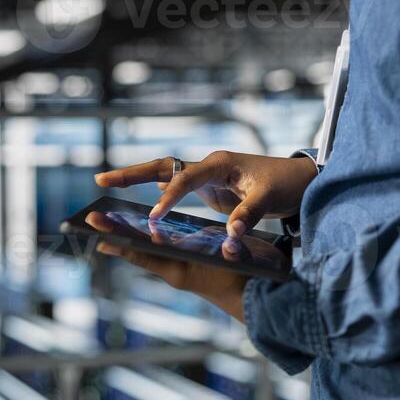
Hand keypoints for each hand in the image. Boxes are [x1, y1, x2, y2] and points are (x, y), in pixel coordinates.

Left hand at [85, 211, 247, 321]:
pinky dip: (141, 238)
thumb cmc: (245, 279)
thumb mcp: (238, 263)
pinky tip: (131, 227)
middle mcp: (173, 271)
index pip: (148, 257)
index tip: (100, 239)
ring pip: (144, 249)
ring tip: (103, 222)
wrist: (249, 296)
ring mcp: (175, 268)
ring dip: (124, 234)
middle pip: (138, 250)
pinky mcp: (180, 263)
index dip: (125, 247)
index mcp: (183, 272)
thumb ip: (233, 253)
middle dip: (115, 235)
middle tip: (91, 221)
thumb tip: (232, 247)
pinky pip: (154, 250)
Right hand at [95, 150, 316, 236]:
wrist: (299, 179)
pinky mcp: (208, 188)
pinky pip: (175, 189)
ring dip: (136, 180)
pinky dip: (156, 194)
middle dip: (131, 174)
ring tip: (105, 185)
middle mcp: (208, 166)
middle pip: (162, 167)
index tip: (153, 217)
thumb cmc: (285, 184)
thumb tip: (231, 236)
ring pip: (164, 175)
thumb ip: (248, 216)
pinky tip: (141, 206)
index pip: (185, 179)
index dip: (168, 198)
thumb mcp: (269, 199)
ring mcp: (206, 176)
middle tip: (100, 180)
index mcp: (220, 164)